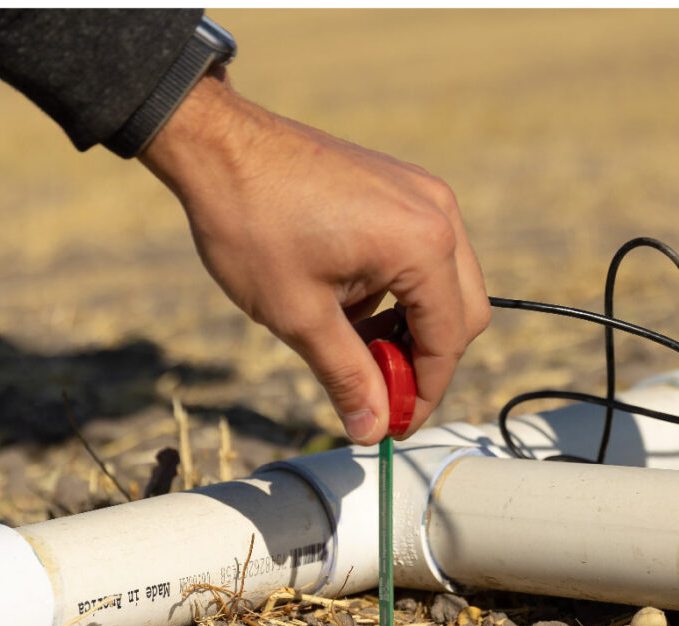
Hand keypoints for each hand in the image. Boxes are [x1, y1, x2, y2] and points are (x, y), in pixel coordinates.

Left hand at [141, 75, 489, 443]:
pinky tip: (348, 300)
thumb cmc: (251, 221)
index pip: (447, 341)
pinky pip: (425, 253)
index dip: (424, 393)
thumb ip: (347, 378)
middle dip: (424, 359)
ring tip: (352, 342)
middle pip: (463, 314)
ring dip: (410, 325)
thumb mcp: (298, 316)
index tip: (393, 424)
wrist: (215, 143)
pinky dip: (400, 290)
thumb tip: (372, 429)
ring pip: (446, 285)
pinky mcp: (404, 187)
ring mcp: (425, 195)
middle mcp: (439, 215)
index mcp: (423, 246)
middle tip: (378, 389)